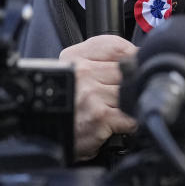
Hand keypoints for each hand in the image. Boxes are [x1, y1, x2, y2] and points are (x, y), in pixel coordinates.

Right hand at [59, 35, 137, 159]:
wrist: (47, 138)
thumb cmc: (67, 107)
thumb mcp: (75, 73)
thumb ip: (100, 61)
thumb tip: (137, 56)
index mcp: (75, 56)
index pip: (118, 47)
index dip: (133, 58)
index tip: (135, 69)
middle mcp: (82, 72)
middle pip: (127, 70)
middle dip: (133, 85)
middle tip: (126, 96)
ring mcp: (91, 93)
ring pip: (131, 92)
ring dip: (131, 104)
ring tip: (119, 112)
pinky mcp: (100, 116)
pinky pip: (131, 115)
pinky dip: (132, 122)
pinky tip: (121, 125)